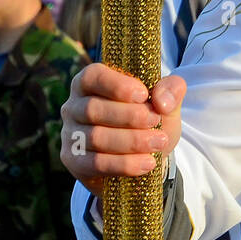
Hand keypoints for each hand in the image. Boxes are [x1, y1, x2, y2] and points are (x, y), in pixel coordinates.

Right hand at [60, 62, 185, 195]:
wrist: (142, 156)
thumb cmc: (149, 119)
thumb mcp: (164, 102)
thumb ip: (170, 90)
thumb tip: (162, 100)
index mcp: (90, 82)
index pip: (94, 76)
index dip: (117, 85)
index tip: (143, 94)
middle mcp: (73, 106)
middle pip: (94, 109)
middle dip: (129, 116)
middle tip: (156, 121)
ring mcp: (70, 135)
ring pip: (97, 137)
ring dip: (131, 141)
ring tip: (158, 142)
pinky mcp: (74, 161)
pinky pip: (96, 163)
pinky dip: (125, 164)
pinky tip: (147, 163)